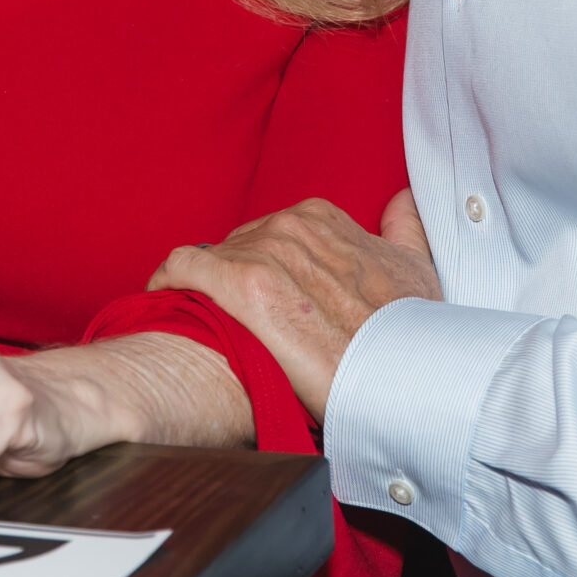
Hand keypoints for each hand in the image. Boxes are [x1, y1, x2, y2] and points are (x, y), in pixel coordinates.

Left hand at [148, 190, 438, 421]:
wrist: (399, 374)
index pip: (269, 236)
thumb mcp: (414, 269)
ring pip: (211, 261)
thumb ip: (403, 227)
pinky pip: (182, 267)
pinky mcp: (240, 283)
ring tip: (201, 322)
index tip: (262, 296)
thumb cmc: (407, 331)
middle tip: (236, 321)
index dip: (262, 268)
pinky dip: (168, 280)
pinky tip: (163, 300)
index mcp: (322, 218)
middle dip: (234, 280)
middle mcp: (291, 225)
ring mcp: (265, 250)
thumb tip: (400, 201)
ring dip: (202, 289)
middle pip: (238, 248)